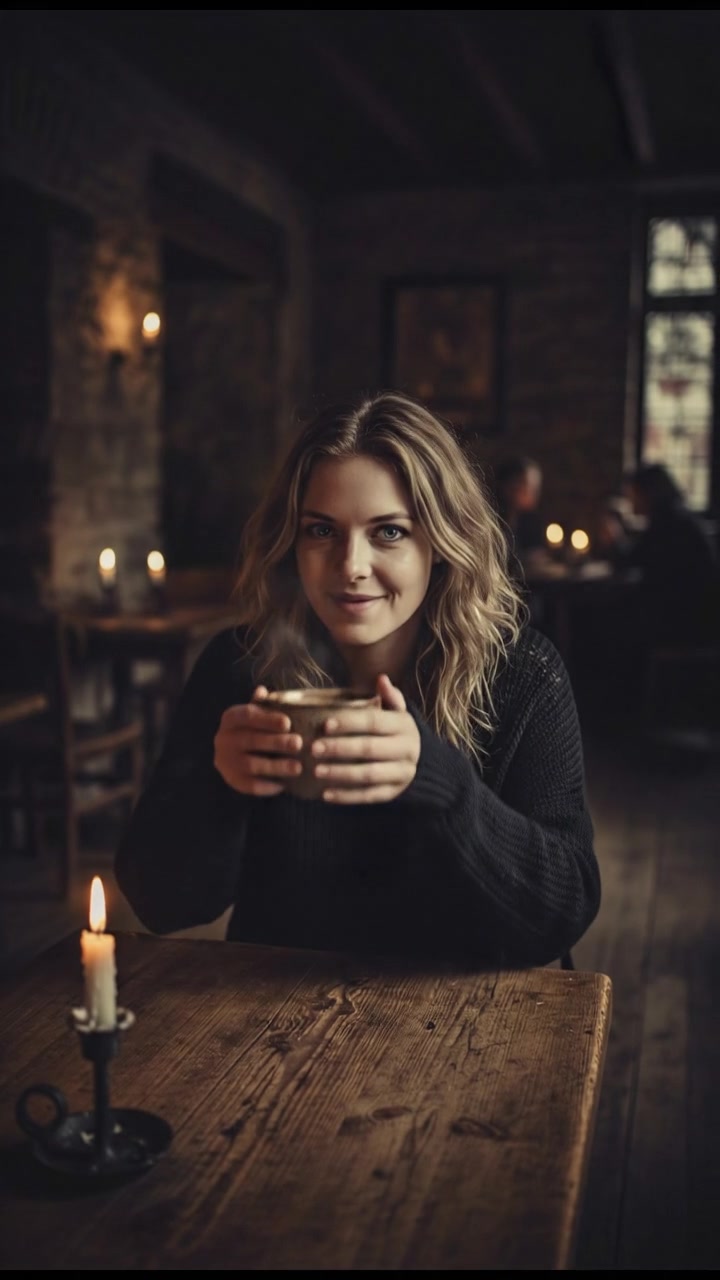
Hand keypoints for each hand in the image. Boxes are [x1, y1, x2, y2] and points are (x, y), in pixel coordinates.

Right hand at [213, 686, 302, 795]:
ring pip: (251, 765)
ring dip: (276, 767)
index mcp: (231, 718)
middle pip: (251, 740)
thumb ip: (262, 704)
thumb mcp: (256, 713)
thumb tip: (262, 690)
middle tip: (299, 743)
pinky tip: (284, 785)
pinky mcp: (231, 780)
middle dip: (276, 742)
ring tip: (298, 767)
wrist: (232, 754)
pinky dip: (267, 786)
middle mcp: (223, 739)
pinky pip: (249, 785)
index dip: (267, 719)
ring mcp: (225, 761)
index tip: (288, 722)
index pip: (248, 716)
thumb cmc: (253, 728)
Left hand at [309, 673, 420, 803]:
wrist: (422, 762)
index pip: (374, 722)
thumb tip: (382, 678)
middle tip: (314, 748)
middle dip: (340, 748)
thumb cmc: (396, 732)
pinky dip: (346, 797)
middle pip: (370, 749)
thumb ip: (389, 697)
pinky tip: (325, 795)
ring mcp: (401, 774)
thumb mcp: (397, 712)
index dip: (349, 723)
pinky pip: (369, 796)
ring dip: (341, 773)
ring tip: (317, 771)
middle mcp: (406, 750)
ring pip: (369, 775)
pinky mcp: (393, 793)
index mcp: (403, 726)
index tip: (325, 725)